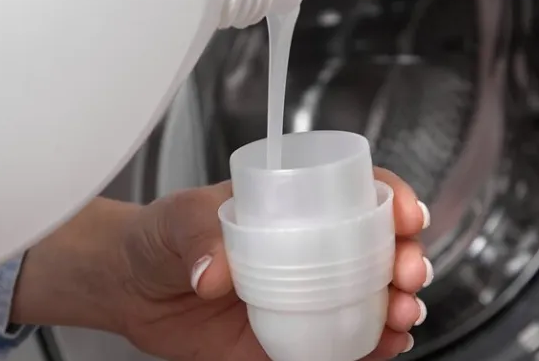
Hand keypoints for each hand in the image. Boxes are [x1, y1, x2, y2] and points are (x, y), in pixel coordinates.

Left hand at [11, 168, 430, 359]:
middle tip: (406, 273)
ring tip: (401, 316)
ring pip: (372, 298)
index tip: (407, 214)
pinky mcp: (292, 339)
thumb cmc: (157, 237)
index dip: (393, 198)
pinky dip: (373, 346)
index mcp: (293, 206)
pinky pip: (343, 344)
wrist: (130, 289)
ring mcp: (305, 295)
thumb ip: (194, 235)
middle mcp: (309, 249)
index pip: (358, 192)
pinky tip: (385, 345)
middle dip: (408, 258)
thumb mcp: (175, 220)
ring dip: (399, 305)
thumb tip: (213, 271)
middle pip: (380, 247)